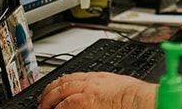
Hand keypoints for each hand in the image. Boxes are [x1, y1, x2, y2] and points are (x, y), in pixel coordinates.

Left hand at [37, 72, 154, 108]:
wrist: (138, 99)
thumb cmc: (134, 95)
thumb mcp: (118, 84)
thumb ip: (106, 85)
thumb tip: (105, 93)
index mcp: (98, 77)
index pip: (74, 76)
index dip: (62, 82)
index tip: (55, 88)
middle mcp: (90, 81)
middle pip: (64, 81)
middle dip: (51, 90)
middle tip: (43, 99)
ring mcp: (86, 91)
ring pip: (60, 91)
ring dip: (49, 99)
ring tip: (43, 107)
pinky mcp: (83, 102)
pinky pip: (64, 104)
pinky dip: (57, 108)